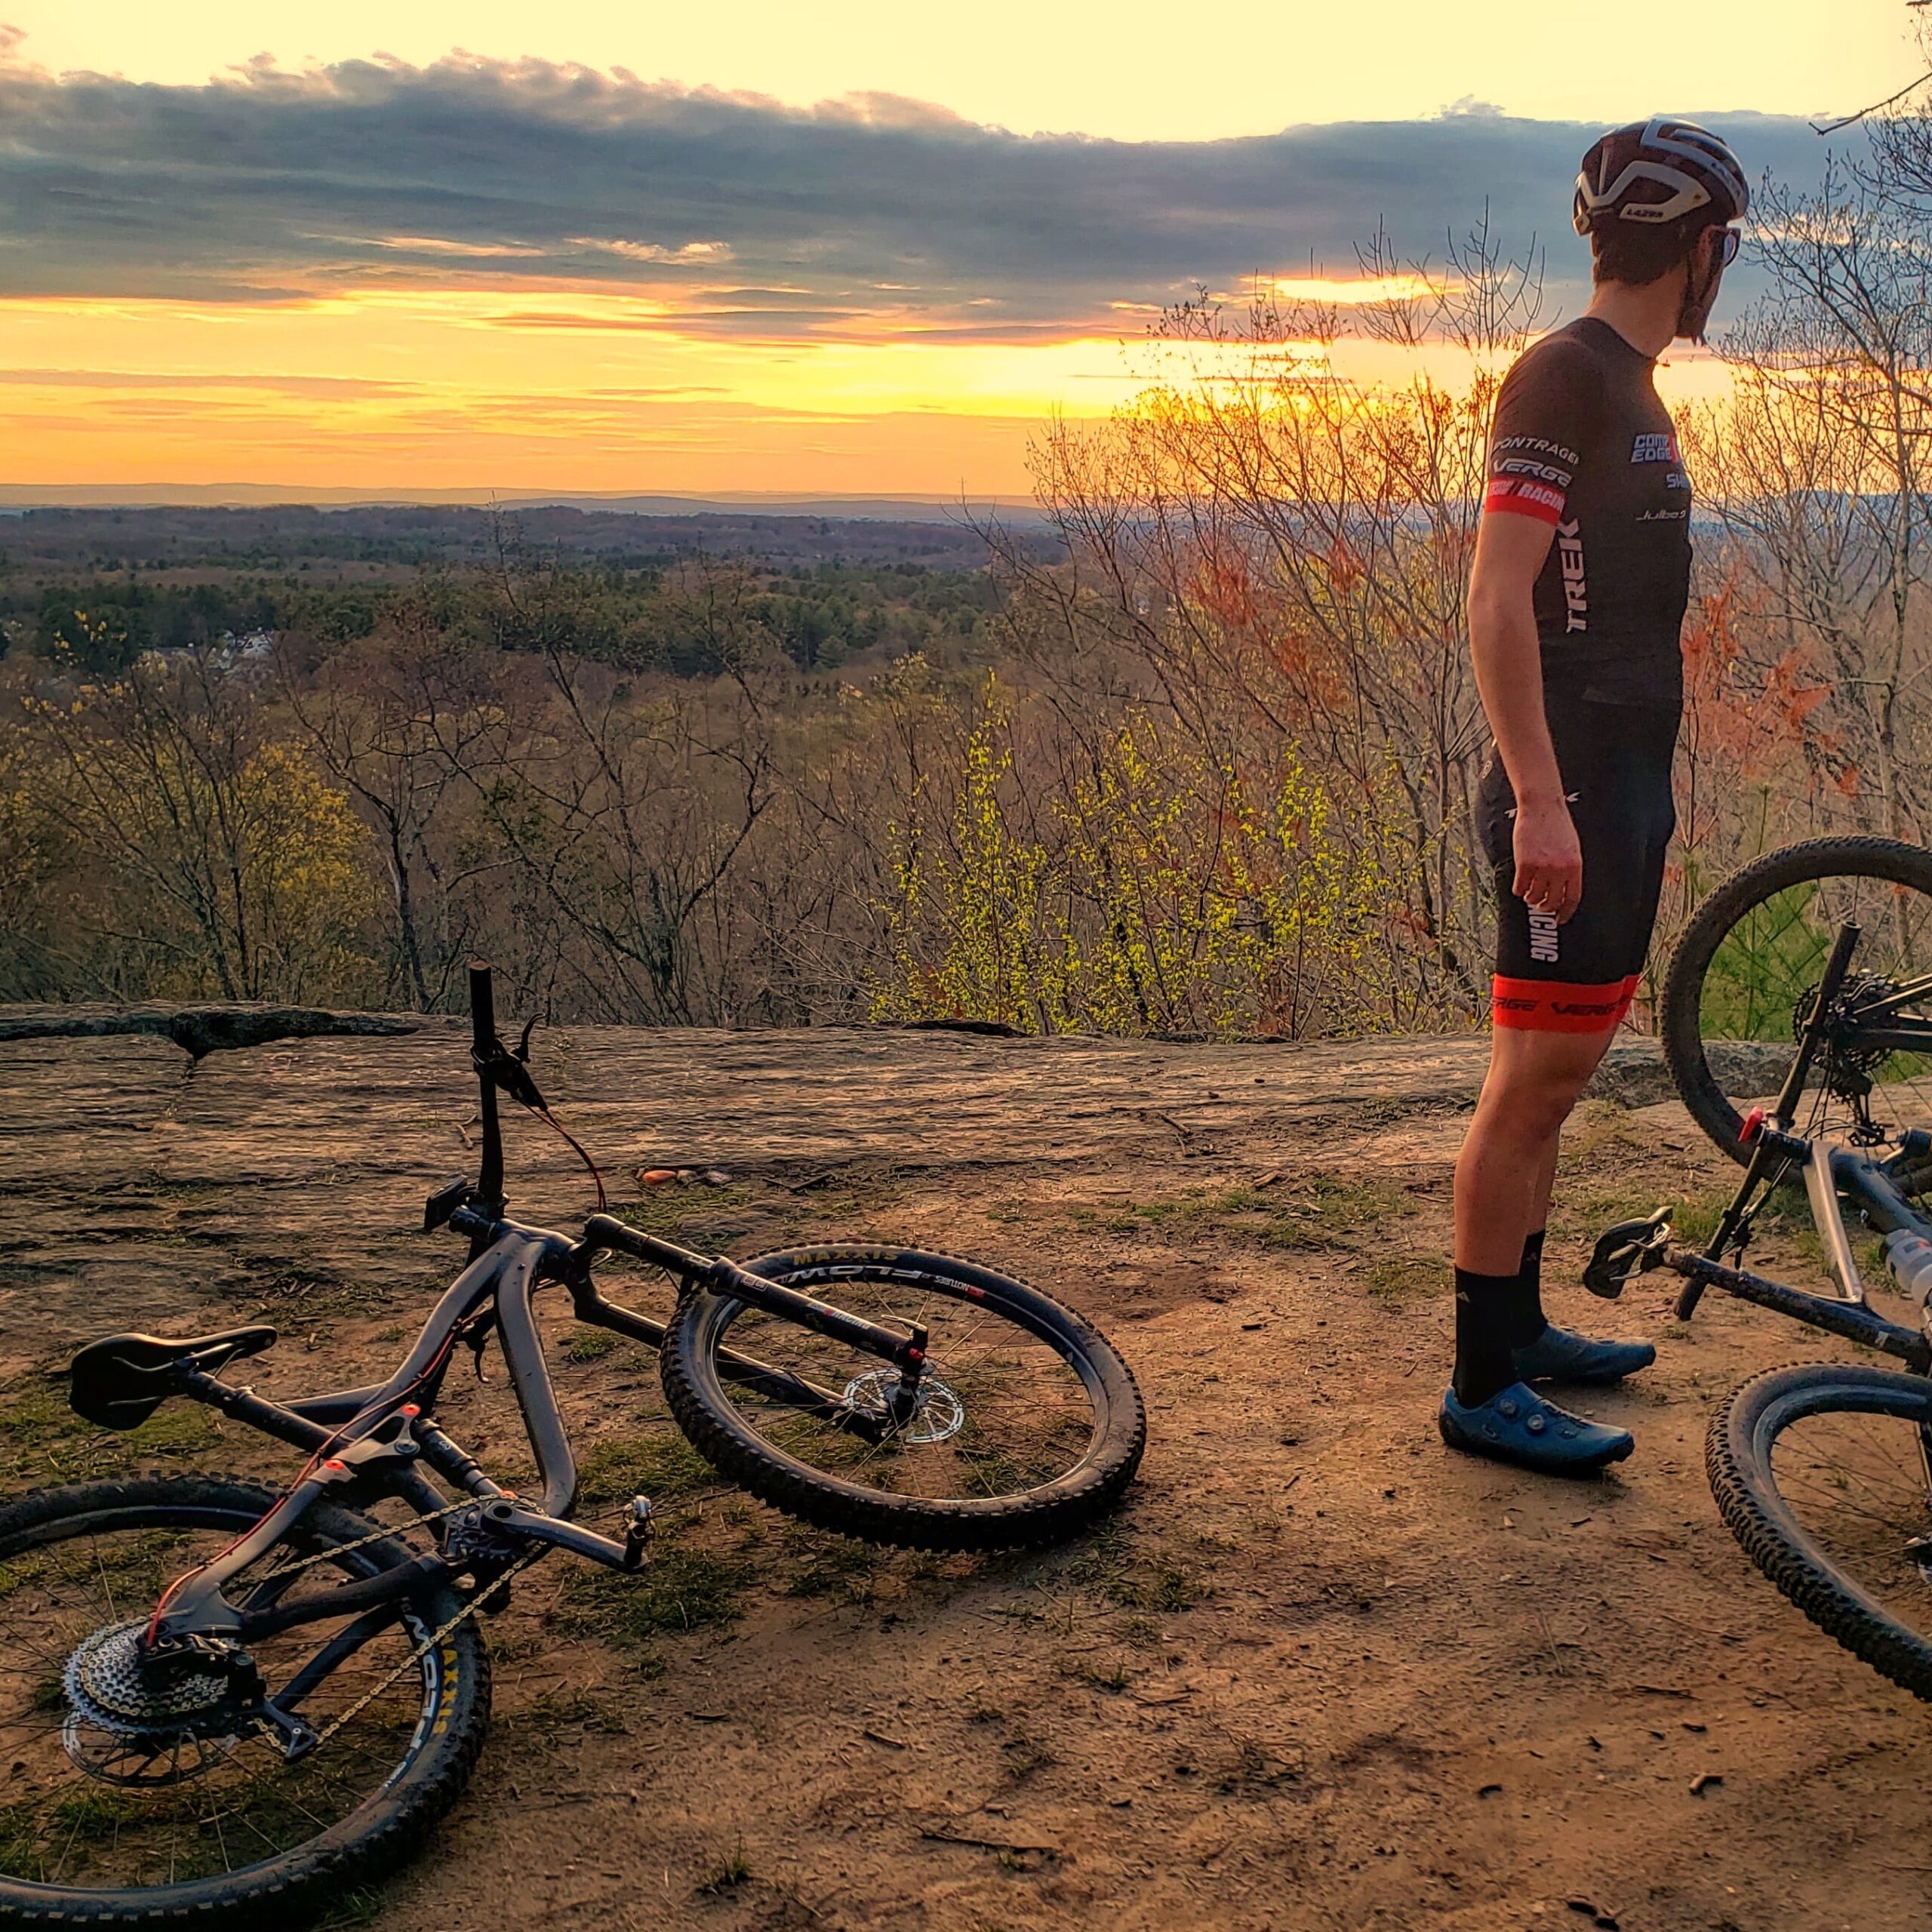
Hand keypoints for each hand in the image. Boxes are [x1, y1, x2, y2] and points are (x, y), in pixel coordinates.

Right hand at [1513, 797, 1582, 924]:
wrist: (1542, 806)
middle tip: (1540, 905)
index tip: (1559, 919)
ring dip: (1530, 899)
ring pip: (1534, 897)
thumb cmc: (1557, 824)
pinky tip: (1520, 885)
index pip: (1572, 898)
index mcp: (1575, 866)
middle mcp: (1559, 869)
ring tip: (1529, 894)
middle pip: (1552, 901)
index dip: (1565, 912)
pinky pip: (1520, 887)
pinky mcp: (1524, 864)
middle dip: (1545, 907)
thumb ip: (1569, 868)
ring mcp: (1541, 867)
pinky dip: (1519, 890)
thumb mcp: (1572, 847)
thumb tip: (1562, 889)